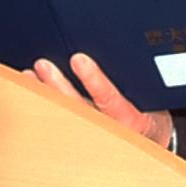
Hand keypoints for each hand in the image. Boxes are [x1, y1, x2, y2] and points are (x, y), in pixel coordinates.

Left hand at [31, 52, 178, 149]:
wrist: (153, 140)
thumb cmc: (151, 112)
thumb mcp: (155, 96)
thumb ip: (137, 78)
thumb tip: (125, 46)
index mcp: (130, 121)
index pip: (111, 101)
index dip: (93, 81)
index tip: (78, 60)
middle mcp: (109, 131)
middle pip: (79, 109)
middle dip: (58, 86)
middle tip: (44, 65)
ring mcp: (93, 135)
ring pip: (65, 117)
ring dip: (46, 94)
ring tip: (31, 75)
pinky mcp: (81, 136)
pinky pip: (60, 120)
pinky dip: (45, 105)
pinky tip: (33, 90)